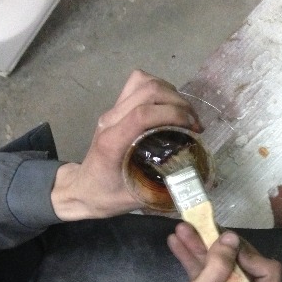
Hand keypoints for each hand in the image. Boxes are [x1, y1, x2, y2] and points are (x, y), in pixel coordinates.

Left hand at [51, 70, 202, 220]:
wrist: (83, 189)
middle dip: (178, 103)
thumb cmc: (106, 196)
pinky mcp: (116, 108)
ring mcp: (112, 111)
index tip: (193, 128)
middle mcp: (110, 120)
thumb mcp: (137, 199)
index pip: (142, 114)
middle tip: (195, 124)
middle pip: (146, 91)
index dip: (172, 114)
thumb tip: (197, 178)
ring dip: (171, 93)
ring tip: (185, 114)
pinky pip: (138, 84)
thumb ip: (165, 187)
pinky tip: (170, 107)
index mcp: (112, 142)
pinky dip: (159, 89)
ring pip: (143, 82)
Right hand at [139, 223, 281, 281]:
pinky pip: (209, 279)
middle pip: (244, 266)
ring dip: (203, 250)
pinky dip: (195, 262)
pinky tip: (177, 242)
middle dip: (221, 246)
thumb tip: (231, 237)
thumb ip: (216, 268)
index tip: (223, 244)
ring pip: (223, 270)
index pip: (269, 272)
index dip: (247, 254)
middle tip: (201, 224)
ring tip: (183, 227)